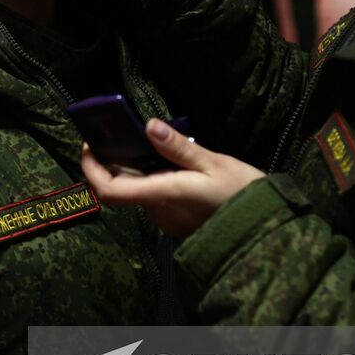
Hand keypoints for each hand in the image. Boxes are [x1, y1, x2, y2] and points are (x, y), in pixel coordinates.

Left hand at [81, 118, 264, 236]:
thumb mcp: (214, 163)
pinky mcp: (177, 220)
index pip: (110, 190)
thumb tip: (148, 125)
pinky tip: (168, 161)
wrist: (265, 229)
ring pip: (139, 191)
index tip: (89, 145)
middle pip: (122, 187)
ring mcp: (167, 219)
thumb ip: (178, 147)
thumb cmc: (242, 194)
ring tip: (148, 140)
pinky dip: (152, 178)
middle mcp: (158, 212)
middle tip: (120, 132)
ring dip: (136, 168)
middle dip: (115, 161)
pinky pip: (155, 197)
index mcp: (162, 195)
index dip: (92, 169)